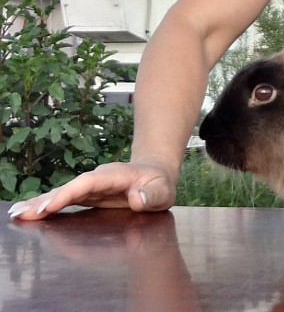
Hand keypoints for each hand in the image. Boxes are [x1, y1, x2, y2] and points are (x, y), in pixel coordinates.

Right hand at [7, 161, 176, 220]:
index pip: (87, 183)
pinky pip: (64, 200)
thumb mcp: (163, 190)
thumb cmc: (160, 184)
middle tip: (21, 214)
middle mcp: (98, 179)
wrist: (156, 174)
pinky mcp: (87, 194)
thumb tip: (136, 199)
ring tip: (16, 214)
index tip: (48, 207)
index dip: (67, 194)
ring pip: (62, 194)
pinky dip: (46, 206)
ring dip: (39, 204)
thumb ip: (152, 195)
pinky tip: (28, 214)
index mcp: (114, 176)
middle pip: (68, 188)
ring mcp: (91, 187)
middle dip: (45, 201)